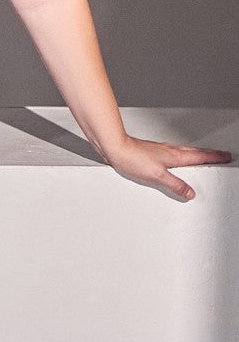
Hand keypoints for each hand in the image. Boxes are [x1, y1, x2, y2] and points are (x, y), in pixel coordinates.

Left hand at [103, 135, 232, 201]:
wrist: (116, 148)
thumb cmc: (133, 158)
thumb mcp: (158, 176)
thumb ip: (175, 184)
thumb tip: (189, 193)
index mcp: (175, 156)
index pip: (200, 157)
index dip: (214, 157)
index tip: (226, 157)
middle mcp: (170, 150)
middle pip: (195, 152)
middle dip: (210, 154)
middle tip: (220, 155)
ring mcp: (162, 150)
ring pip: (185, 151)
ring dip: (197, 153)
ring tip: (204, 157)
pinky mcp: (153, 151)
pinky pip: (174, 153)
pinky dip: (183, 154)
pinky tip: (177, 159)